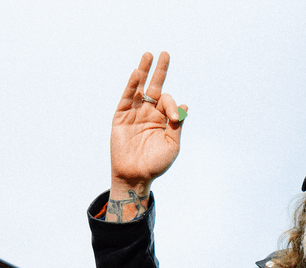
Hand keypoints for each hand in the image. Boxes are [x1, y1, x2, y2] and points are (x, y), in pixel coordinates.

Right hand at [107, 51, 187, 220]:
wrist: (136, 176)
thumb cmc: (156, 164)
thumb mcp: (172, 145)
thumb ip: (177, 126)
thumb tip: (183, 106)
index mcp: (162, 119)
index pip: (168, 102)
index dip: (172, 105)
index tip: (173, 116)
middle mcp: (148, 113)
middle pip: (155, 87)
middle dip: (160, 71)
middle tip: (165, 54)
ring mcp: (134, 114)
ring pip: (139, 88)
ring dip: (144, 71)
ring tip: (148, 55)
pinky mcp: (121, 117)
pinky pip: (127, 98)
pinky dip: (132, 86)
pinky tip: (138, 73)